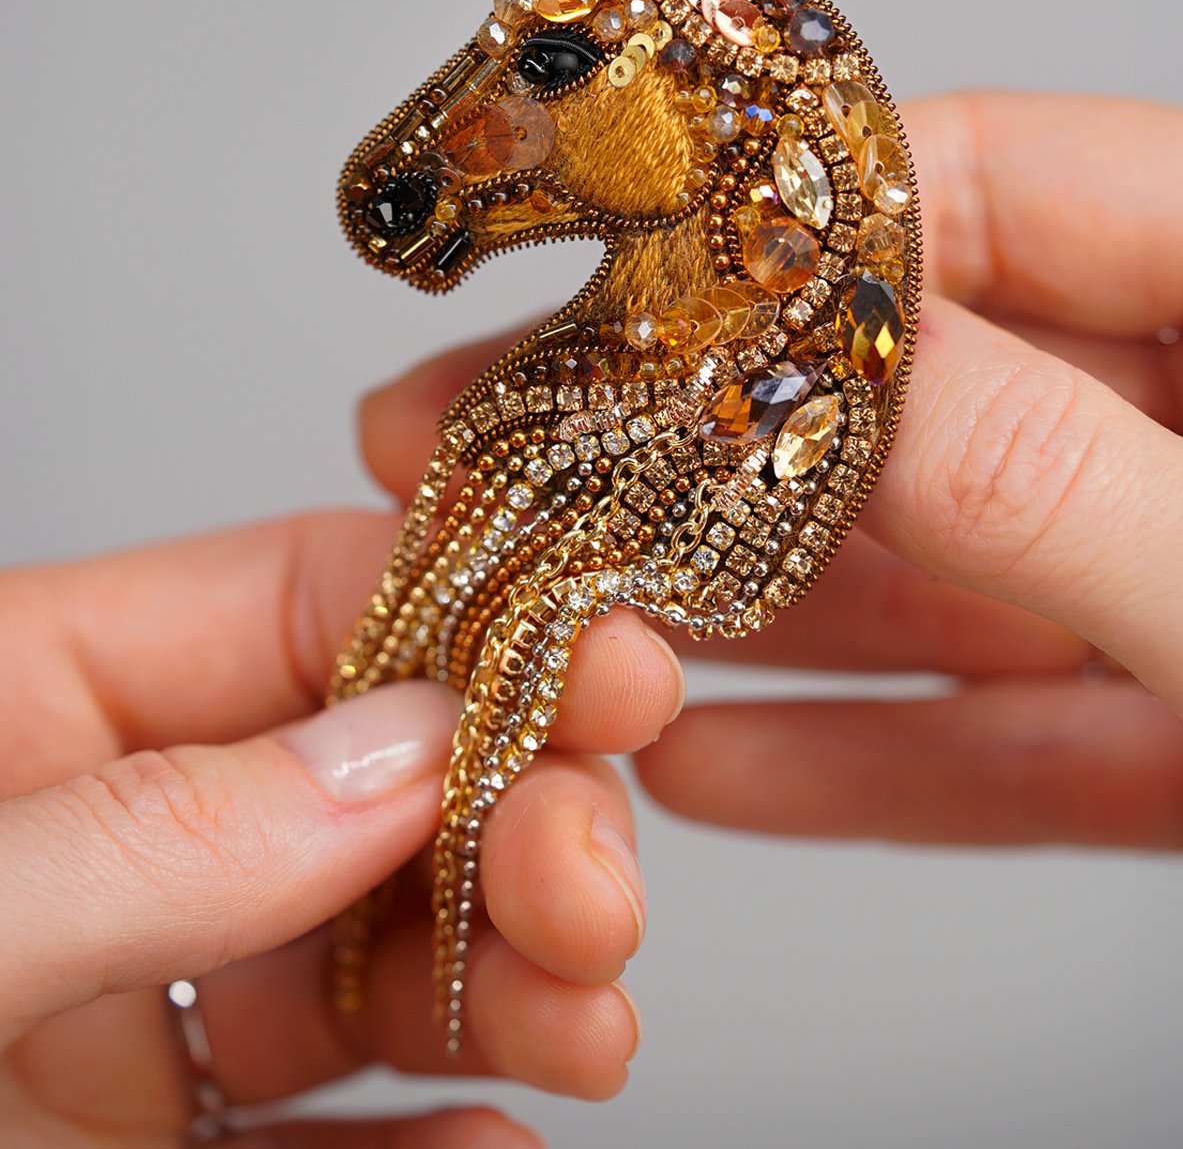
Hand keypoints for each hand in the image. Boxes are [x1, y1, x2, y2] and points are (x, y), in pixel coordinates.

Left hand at [0, 511, 684, 1144]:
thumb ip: (157, 829)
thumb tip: (395, 757)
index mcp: (42, 701)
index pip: (303, 600)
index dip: (478, 620)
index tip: (614, 675)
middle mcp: (119, 833)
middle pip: (379, 779)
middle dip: (520, 820)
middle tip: (589, 889)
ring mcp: (146, 990)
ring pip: (380, 950)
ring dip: (512, 983)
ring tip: (587, 1029)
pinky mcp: (157, 1143)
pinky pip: (328, 1128)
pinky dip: (437, 1138)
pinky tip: (497, 1140)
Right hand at [360, 93, 1182, 852]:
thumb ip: (1056, 478)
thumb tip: (829, 379)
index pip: (987, 190)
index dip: (777, 225)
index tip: (598, 274)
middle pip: (916, 392)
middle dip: (704, 435)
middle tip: (500, 446)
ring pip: (933, 579)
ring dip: (748, 609)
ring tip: (560, 608)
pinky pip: (999, 740)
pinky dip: (864, 755)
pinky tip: (714, 765)